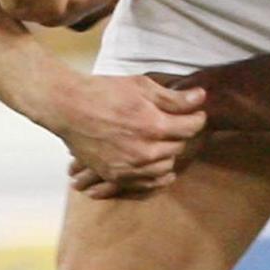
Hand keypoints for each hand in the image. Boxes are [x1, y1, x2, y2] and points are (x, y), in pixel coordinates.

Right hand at [48, 75, 204, 196]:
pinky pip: (145, 182)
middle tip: (178, 126)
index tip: (195, 114)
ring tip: (165, 143)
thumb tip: (201, 97)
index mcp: (154, 126)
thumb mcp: (141, 86)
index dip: (197, 118)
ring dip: (169, 155)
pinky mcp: (115, 175)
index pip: (191, 128)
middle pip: (179, 147)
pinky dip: (154, 175)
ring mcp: (129, 167)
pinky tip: (157, 166)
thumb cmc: (104, 92)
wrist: (68, 107)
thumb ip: (173, 98)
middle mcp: (145, 152)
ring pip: (165, 167)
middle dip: (181, 135)